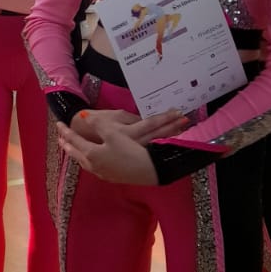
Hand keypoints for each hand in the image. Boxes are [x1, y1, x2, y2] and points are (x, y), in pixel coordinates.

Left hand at [58, 120, 161, 185]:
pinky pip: (92, 167)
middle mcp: (93, 165)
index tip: (58, 124)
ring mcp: (102, 173)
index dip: (65, 132)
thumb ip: (97, 124)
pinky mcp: (112, 177)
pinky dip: (87, 160)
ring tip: (73, 149)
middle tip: (60, 139)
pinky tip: (92, 159)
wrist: (149, 171)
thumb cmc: (130, 151)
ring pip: (84, 162)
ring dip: (77, 154)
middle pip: (76, 154)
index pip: (74, 141)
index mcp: (91, 154)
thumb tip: (84, 116)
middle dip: (67, 145)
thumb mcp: (113, 133)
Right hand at [69, 108, 188, 145]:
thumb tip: (147, 120)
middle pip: (156, 135)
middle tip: (187, 121)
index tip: (179, 112)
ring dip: (169, 137)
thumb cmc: (98, 123)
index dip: (165, 118)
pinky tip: (171, 144)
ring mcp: (132, 153)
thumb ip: (132, 119)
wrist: (83, 137)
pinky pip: (149, 152)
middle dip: (172, 128)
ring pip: (155, 145)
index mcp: (127, 132)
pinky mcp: (130, 159)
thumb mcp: (114, 116)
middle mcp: (132, 143)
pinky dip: (161, 147)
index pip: (150, 124)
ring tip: (183, 129)